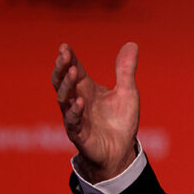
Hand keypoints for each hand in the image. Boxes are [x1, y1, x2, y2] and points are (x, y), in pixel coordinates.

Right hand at [52, 42, 139, 182]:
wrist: (121, 150)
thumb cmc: (120, 121)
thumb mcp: (127, 92)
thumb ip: (126, 70)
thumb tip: (132, 44)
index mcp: (87, 89)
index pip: (74, 70)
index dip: (69, 59)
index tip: (64, 46)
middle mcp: (77, 101)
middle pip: (63, 82)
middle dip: (62, 68)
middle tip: (64, 55)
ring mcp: (75, 117)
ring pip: (64, 99)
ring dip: (67, 85)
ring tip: (71, 72)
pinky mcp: (79, 134)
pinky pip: (72, 121)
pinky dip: (75, 111)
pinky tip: (79, 102)